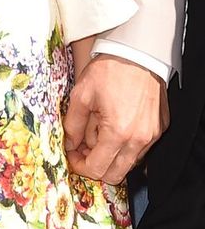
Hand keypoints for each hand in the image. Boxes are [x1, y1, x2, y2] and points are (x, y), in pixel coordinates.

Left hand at [63, 55, 168, 185]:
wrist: (138, 53)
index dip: (80, 165)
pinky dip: (125, 146)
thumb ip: (73, 125)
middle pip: (114, 174)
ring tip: (99, 132)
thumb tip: (69, 144)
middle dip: (95, 165)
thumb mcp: (81, 96)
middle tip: (83, 147)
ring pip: (128, 163)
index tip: (72, 154)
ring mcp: (152, 136)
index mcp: (117, 133)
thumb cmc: (110, 71)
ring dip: (111, 156)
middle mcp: (139, 140)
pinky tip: (115, 126)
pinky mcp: (159, 129)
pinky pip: (140, 150)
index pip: (97, 169)